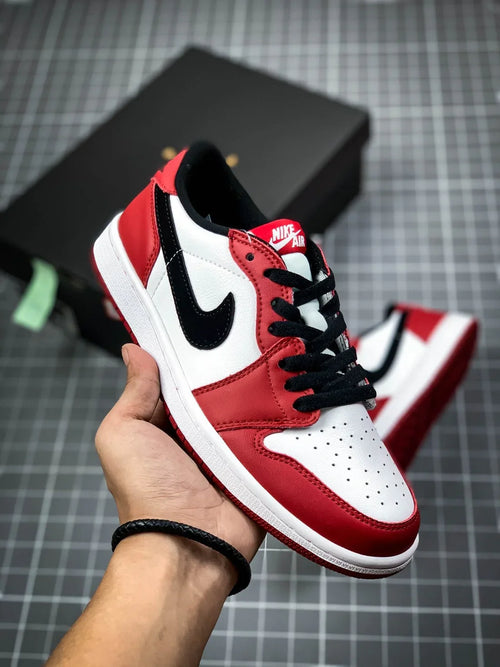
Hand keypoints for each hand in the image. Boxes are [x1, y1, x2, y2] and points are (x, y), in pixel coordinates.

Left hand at [95, 343, 264, 561]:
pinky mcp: (258, 463)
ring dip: (257, 393)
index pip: (182, 381)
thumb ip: (134, 392)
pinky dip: (279, 418)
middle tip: (249, 337)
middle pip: (219, 392)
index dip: (192, 358)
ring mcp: (231, 450)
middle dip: (230, 371)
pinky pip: (272, 433)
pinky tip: (292, 392)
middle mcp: (199, 436)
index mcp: (166, 426)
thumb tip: (134, 350)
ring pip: (248, 409)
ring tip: (277, 357)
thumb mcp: (122, 432)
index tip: (209, 326)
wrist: (189, 544)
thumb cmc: (147, 491)